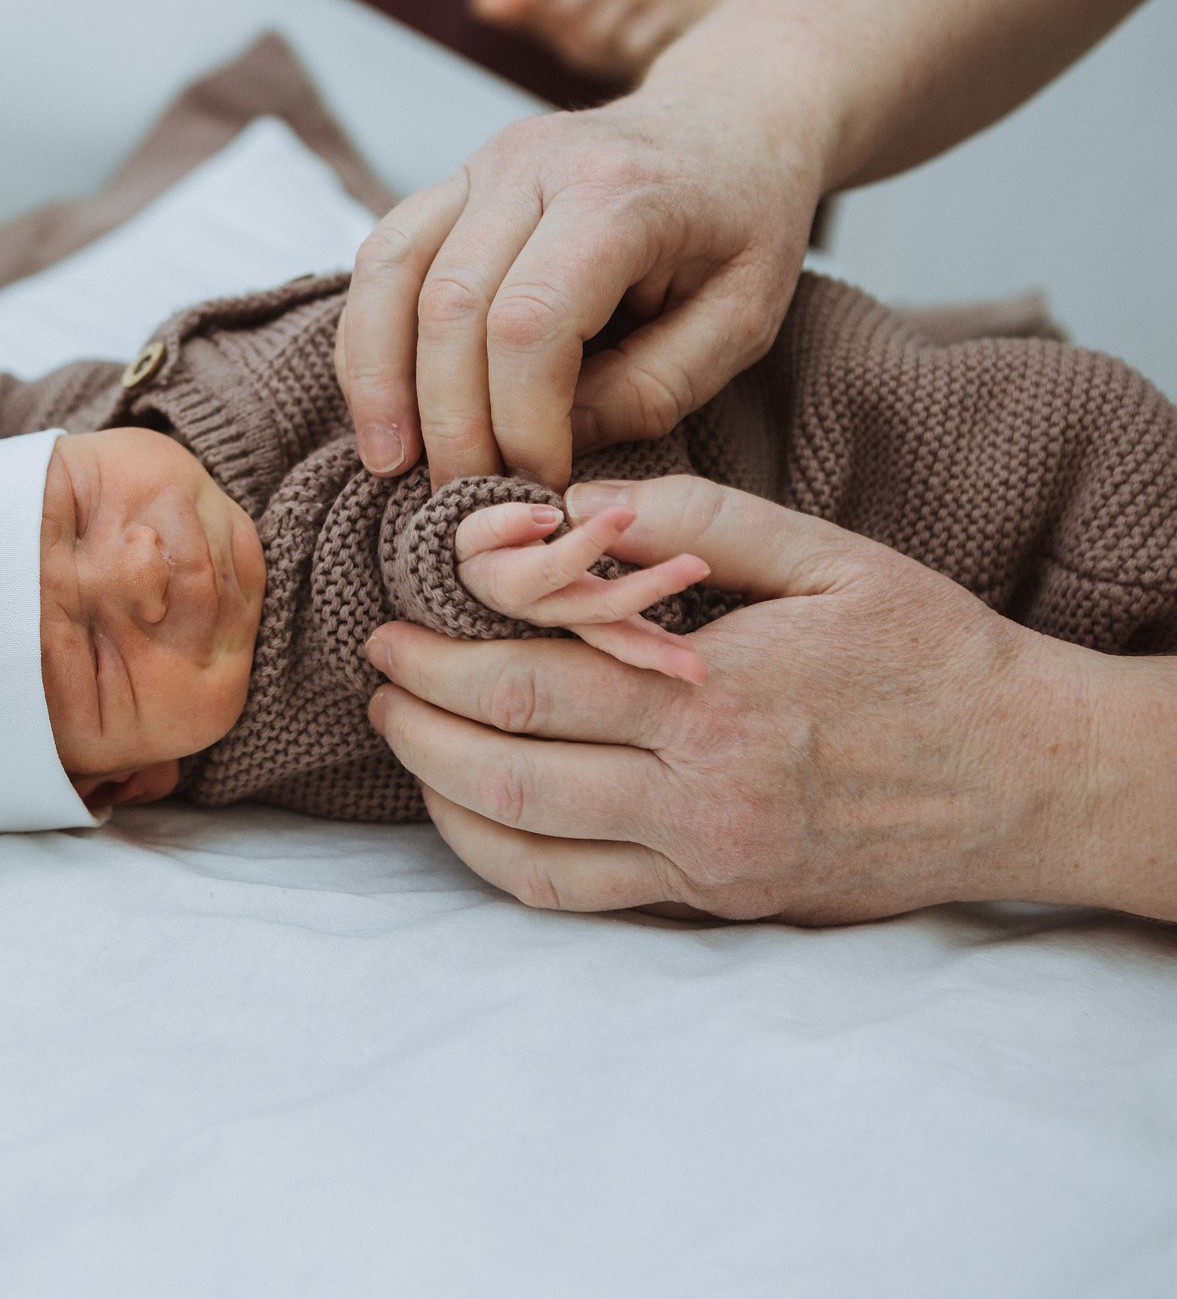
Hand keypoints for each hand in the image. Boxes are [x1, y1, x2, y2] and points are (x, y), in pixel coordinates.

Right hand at [336, 77, 820, 490]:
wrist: (729, 120)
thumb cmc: (744, 228)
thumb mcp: (740, 323)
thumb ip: (647, 390)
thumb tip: (547, 442)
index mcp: (619, 193)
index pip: (530, 322)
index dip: (518, 420)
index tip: (543, 482)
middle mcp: (534, 163)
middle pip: (449, 306)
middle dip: (449, 420)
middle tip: (467, 497)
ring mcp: (482, 163)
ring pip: (391, 275)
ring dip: (378, 381)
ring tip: (389, 464)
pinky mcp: (451, 180)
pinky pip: (383, 257)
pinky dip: (369, 337)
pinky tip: (381, 405)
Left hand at [366, 475, 1119, 924]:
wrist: (1028, 777)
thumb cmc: (929, 653)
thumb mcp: (827, 554)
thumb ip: (691, 517)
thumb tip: (567, 503)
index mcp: (718, 698)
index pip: (532, 684)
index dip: (440, 657)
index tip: (392, 625)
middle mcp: (702, 795)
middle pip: (508, 769)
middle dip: (417, 721)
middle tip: (378, 677)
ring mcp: (704, 862)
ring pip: (525, 848)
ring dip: (439, 794)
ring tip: (404, 738)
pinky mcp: (713, 902)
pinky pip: (574, 897)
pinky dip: (499, 858)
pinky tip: (467, 813)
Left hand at [469, 0, 693, 85]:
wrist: (668, 51)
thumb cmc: (607, 27)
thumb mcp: (562, 16)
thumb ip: (525, 8)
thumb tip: (478, 2)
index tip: (546, 0)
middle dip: (574, 1)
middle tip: (564, 32)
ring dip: (597, 27)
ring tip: (589, 47)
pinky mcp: (681, 19)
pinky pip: (651, 26)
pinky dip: (627, 44)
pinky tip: (622, 53)